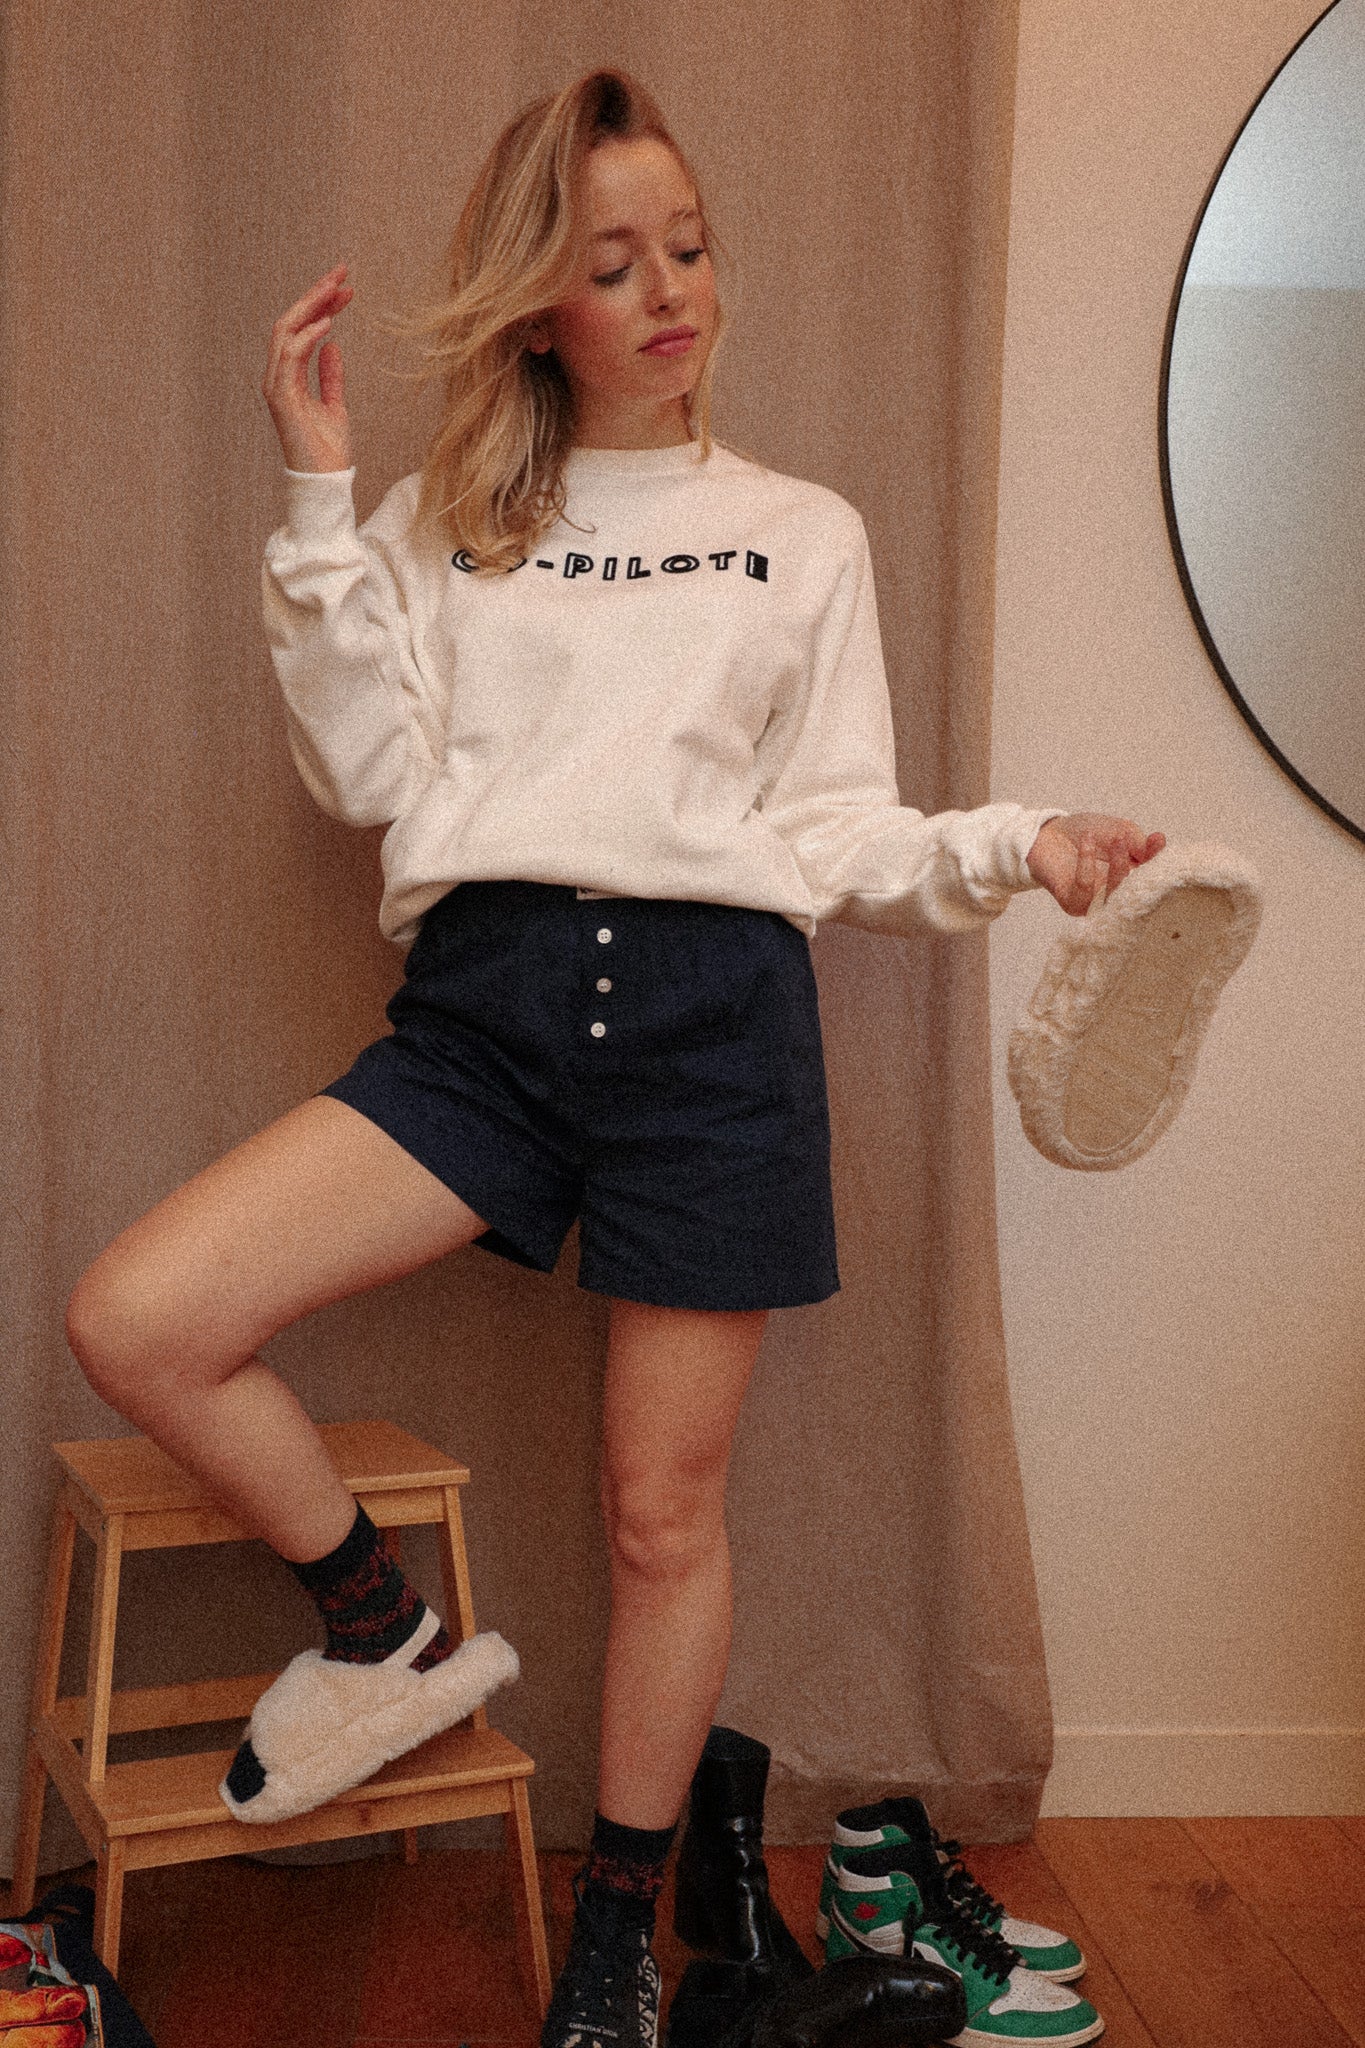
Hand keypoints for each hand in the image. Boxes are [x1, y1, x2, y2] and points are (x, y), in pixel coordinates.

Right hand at [262, 264, 354, 471]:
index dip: (320, 305)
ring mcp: (276, 386)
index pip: (300, 329)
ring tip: (336, 289)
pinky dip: (307, 337)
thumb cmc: (328, 452)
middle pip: (290, 322)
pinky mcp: (281, 399)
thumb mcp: (335, 405)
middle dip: (315, 295)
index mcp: (288, 377)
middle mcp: (277, 377)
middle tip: (341, 272)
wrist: (325, 483)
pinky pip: (290, 358)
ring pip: (286, 332)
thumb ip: (330, 375)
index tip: (346, 288)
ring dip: (312, 307)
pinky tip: (328, 323)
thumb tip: (333, 345)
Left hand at [1026, 812, 1165, 915]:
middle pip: (1136, 891)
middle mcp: (1115, 895)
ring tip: (1118, 841)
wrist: (1047, 833)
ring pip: (1114, 895)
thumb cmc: (1084, 833)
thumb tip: (1155, 850)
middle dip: (1141, 868)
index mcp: (1131, 878)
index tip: (1158, 839)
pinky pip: (1085, 890)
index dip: (1156, 860)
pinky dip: (1088, 864)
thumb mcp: (1118, 830)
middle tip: (1135, 841)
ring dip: (1118, 868)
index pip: (1150, 875)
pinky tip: (1087, 842)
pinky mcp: (1073, 903)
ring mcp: (1095, 902)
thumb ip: (1137, 841)